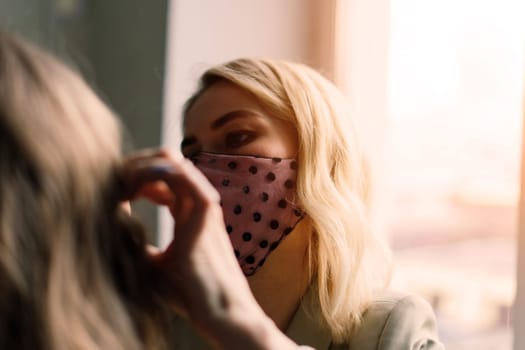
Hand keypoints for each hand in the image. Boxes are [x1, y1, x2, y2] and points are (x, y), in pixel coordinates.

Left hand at [119, 149, 299, 348]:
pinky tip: (138, 185)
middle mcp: (197, 206)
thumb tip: (114, 233)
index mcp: (188, 216)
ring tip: (123, 182)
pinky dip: (162, 175)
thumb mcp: (154, 265)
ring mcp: (204, 209)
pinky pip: (188, 181)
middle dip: (139, 168)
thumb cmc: (190, 293)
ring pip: (176, 167)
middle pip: (168, 167)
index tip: (117, 192)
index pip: (164, 181)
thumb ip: (139, 246)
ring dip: (146, 169)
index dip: (139, 180)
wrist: (220, 311)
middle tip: (116, 182)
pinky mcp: (206, 216)